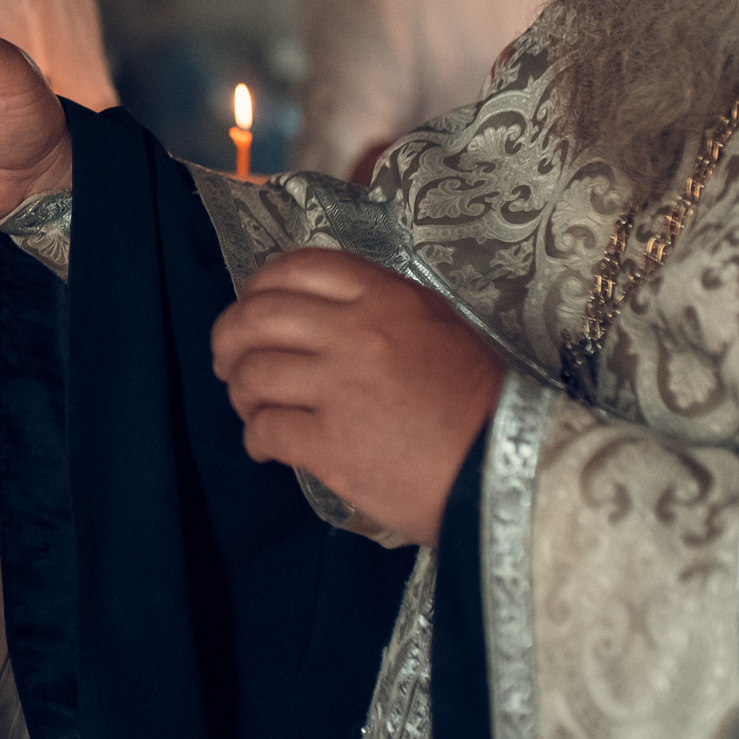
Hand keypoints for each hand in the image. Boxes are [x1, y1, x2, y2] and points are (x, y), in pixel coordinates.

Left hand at [210, 248, 505, 546]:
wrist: (510, 470)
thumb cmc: (483, 403)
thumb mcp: (440, 327)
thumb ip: (381, 309)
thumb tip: (323, 311)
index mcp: (386, 298)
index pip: (298, 268)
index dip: (260, 285)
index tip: (251, 304)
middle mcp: (355, 333)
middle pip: (258, 316)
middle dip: (229, 337)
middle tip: (228, 358)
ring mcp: (339, 389)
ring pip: (253, 374)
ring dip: (240, 391)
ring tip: (250, 406)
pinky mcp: (330, 445)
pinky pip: (266, 430)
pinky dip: (255, 438)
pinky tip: (266, 446)